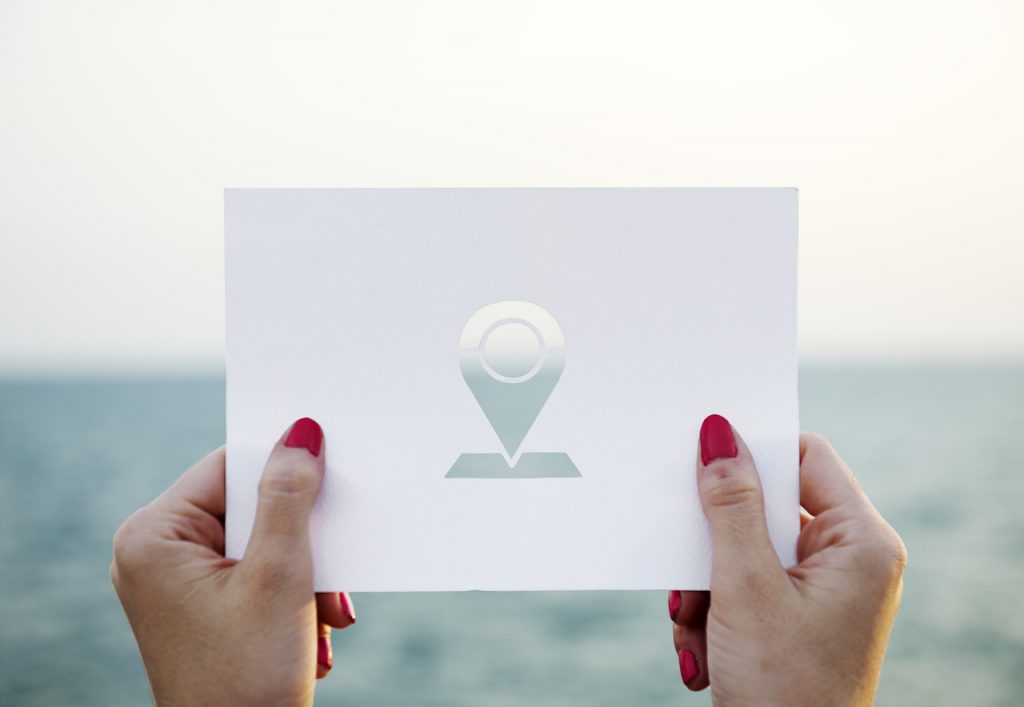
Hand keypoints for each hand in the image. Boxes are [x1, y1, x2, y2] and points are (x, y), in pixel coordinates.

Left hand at [110, 418, 354, 706]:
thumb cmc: (246, 678)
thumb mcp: (280, 574)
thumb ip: (290, 496)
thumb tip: (302, 432)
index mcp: (153, 536)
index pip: (228, 465)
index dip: (282, 469)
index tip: (329, 479)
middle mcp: (155, 554)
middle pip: (247, 507)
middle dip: (300, 542)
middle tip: (329, 575)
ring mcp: (175, 584)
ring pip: (260, 543)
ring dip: (304, 576)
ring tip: (324, 615)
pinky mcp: (198, 608)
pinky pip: (254, 573)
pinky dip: (290, 596)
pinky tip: (310, 632)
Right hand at [669, 415, 905, 705]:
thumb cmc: (784, 689)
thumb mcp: (745, 586)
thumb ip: (730, 505)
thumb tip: (718, 434)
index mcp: (861, 543)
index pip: (806, 458)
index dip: (754, 452)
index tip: (702, 456)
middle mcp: (848, 561)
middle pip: (766, 509)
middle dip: (715, 545)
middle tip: (690, 572)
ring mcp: (823, 592)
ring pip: (745, 550)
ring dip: (707, 587)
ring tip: (697, 626)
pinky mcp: (797, 617)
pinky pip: (745, 586)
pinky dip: (715, 612)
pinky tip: (704, 652)